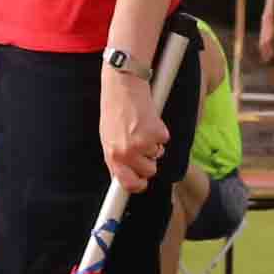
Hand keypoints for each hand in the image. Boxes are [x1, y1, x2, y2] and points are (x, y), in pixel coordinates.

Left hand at [100, 65, 169, 192]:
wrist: (122, 87)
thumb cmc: (115, 111)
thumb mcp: (108, 137)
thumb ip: (117, 156)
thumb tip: (126, 176)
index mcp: (112, 154)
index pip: (127, 183)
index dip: (137, 186)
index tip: (142, 184)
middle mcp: (126, 153)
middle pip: (149, 172)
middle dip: (149, 161)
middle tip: (141, 144)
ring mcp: (142, 144)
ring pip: (158, 155)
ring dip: (154, 144)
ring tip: (141, 128)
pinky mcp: (157, 133)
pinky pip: (164, 141)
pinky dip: (160, 132)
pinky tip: (149, 120)